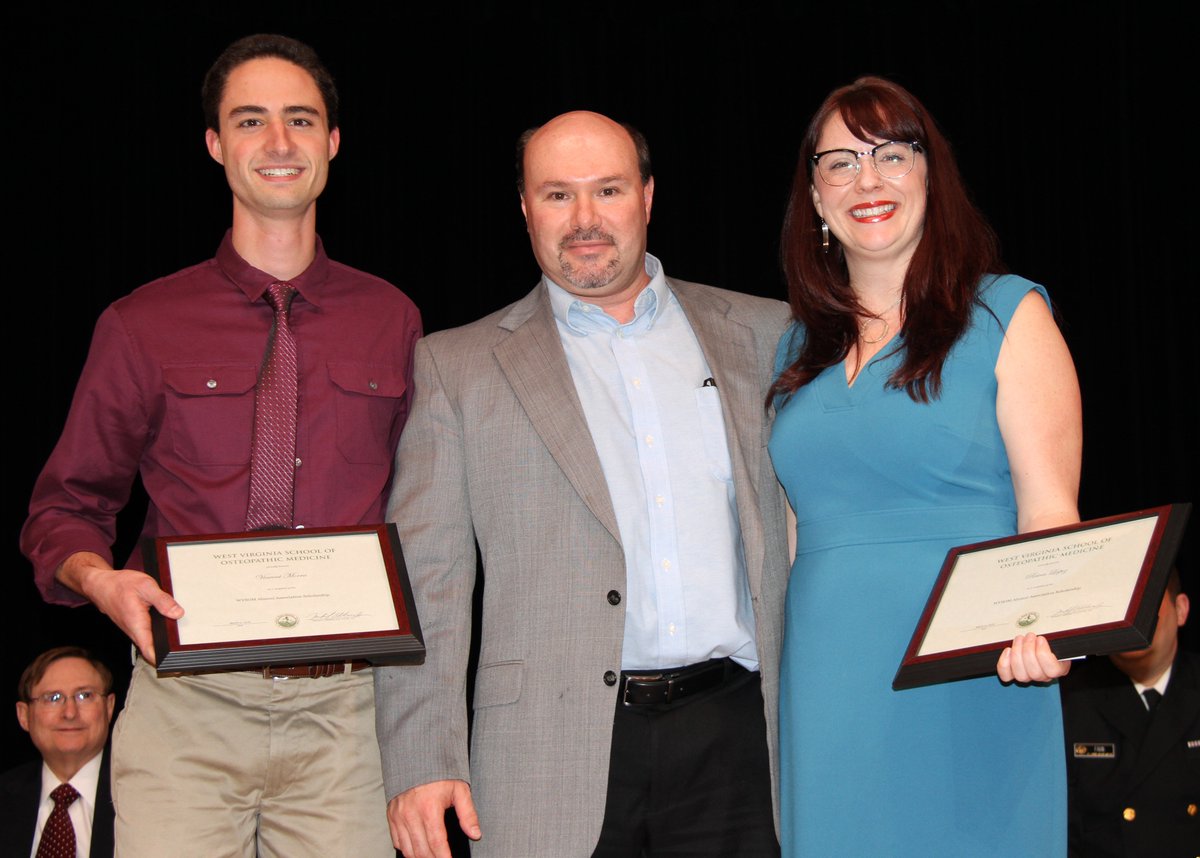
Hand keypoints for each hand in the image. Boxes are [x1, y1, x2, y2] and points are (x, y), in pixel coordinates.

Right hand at [57, 551, 183, 662]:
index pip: (149, 652)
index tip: (176, 662)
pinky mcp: (133, 624)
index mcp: (137, 625)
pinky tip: (168, 627)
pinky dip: (157, 633)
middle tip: (184, 653)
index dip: (162, 660)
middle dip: (167, 652)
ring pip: (149, 641)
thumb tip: (178, 614)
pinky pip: (146, 633)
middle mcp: (134, 631)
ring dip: (162, 643)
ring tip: (180, 642)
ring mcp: (133, 629)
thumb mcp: (146, 587)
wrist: (100, 584)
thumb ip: (163, 601)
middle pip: (152, 648)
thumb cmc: (119, 585)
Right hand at [388, 779, 479, 857]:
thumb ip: (468, 814)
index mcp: (429, 807)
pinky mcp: (392, 816)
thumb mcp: (459, 789)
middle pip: (421, 850)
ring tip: (432, 857)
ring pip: (408, 850)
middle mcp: (411, 813)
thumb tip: (475, 834)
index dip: (444, 857)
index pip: (436, 842)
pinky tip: (418, 848)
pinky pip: (397, 841)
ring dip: (421, 857)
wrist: (417, 758)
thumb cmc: (440, 773)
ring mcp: (399, 815)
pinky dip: (407, 849)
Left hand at [997, 633, 1070, 683]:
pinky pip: (1007, 676)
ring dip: (1017, 654)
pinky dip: (1005, 663)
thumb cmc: (1049, 640)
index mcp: (1059, 668)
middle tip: (1029, 636)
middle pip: (1035, 673)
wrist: (1039, 641)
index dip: (1044, 654)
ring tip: (1019, 639)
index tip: (1040, 639)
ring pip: (1021, 675)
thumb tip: (1057, 630)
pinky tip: (1008, 651)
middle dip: (1029, 650)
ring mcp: (1028, 676)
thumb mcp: (1056, 637)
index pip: (1053, 670)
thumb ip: (1056, 637)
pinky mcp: (1013, 674)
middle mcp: (1043, 676)